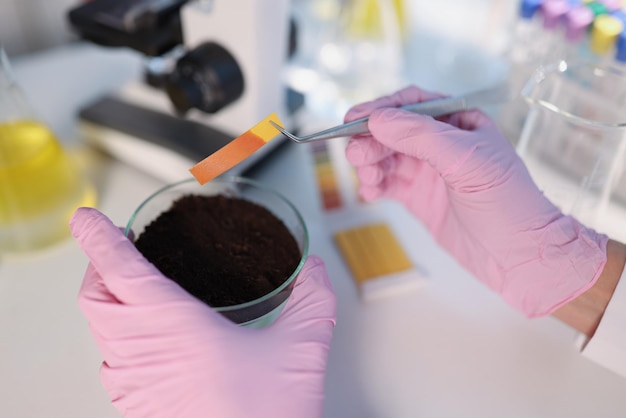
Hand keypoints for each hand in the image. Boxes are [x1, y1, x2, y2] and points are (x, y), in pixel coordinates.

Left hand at [71, 207, 335, 417]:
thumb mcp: (301, 352)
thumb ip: (313, 301)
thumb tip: (315, 271)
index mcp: (175, 327)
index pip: (119, 270)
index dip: (99, 239)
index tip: (87, 218)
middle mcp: (144, 354)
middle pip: (96, 297)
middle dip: (100, 266)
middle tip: (117, 249)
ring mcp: (135, 386)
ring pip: (100, 331)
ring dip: (109, 301)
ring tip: (132, 288)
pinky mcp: (139, 409)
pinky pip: (113, 361)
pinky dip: (119, 335)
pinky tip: (149, 338)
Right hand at [344, 86, 607, 316]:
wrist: (519, 257)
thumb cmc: (508, 203)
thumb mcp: (467, 162)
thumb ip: (421, 137)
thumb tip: (378, 120)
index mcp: (460, 123)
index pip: (413, 105)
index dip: (382, 109)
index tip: (355, 118)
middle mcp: (442, 144)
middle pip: (394, 131)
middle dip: (372, 140)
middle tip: (355, 155)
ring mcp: (430, 172)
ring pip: (387, 157)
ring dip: (370, 163)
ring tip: (365, 177)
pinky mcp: (420, 199)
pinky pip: (389, 184)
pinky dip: (374, 185)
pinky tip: (370, 192)